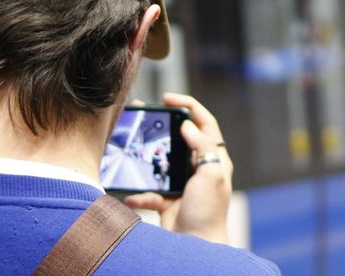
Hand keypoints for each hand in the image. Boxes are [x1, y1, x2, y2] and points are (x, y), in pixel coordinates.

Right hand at [124, 93, 232, 243]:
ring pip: (160, 162)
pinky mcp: (168, 199)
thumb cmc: (208, 213)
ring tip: (130, 148)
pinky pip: (151, 191)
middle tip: (143, 114)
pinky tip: (133, 195)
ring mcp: (182, 183)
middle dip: (160, 127)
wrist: (196, 247)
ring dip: (145, 159)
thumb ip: (202, 148)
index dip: (189, 105)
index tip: (169, 98)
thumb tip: (188, 125)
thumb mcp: (210, 176)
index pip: (205, 123)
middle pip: (178, 138)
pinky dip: (141, 193)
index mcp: (214, 159)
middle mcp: (199, 168)